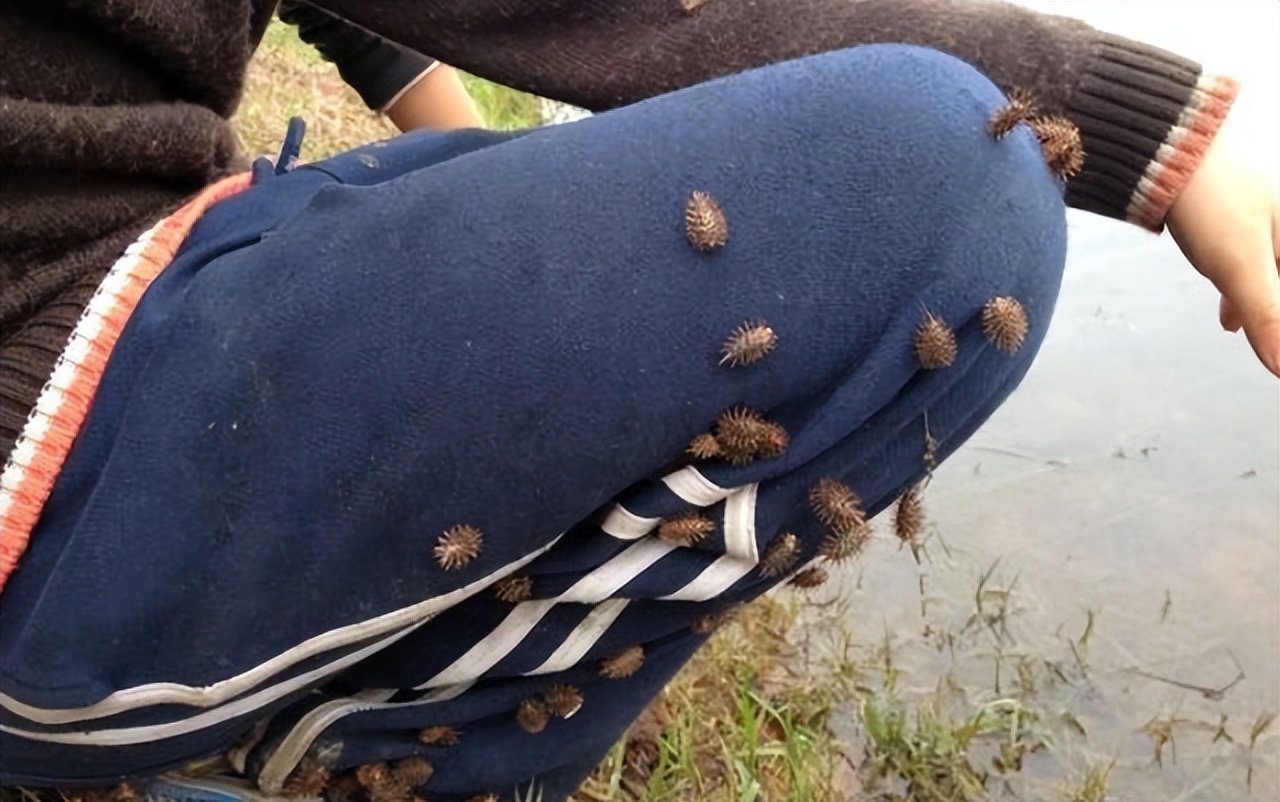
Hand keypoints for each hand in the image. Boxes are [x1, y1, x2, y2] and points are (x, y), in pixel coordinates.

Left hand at [1166, 118, 1279, 376]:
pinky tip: (1228, 318)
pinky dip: (1247, 287)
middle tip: (1267, 349)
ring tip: (1244, 337)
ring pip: (1274, 268)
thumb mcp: (1241, 265)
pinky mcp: (1247, 205)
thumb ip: (1269, 317)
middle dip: (1274, 317)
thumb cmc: (1211, 196)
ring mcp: (1273, 207)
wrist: (1166, 136)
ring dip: (1264, 306)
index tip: (1275, 351)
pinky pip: (1259, 256)